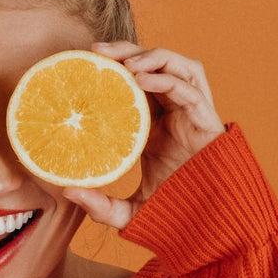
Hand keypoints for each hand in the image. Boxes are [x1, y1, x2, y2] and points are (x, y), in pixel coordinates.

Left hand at [63, 42, 225, 228]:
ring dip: (151, 56)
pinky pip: (189, 89)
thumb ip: (100, 205)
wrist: (210, 227)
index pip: (135, 82)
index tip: (85, 62)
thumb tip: (68, 192)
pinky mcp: (208, 121)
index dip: (114, 67)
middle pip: (154, 65)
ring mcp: (192, 114)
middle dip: (127, 50)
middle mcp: (174, 113)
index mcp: (155, 124)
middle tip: (97, 50)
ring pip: (177, 66)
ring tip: (124, 62)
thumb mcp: (129, 211)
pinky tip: (142, 80)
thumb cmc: (174, 213)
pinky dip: (166, 79)